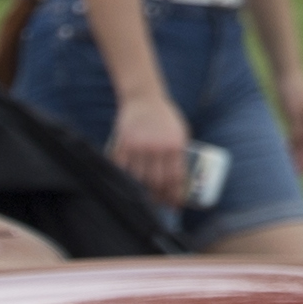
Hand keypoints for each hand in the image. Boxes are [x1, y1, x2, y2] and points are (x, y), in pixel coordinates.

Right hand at [109, 87, 194, 207]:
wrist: (144, 98)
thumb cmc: (165, 117)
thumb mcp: (180, 132)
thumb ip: (179, 153)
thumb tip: (181, 179)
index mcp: (174, 145)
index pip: (176, 177)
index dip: (175, 195)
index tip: (175, 205)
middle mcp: (156, 148)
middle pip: (157, 182)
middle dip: (159, 197)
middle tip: (160, 204)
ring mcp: (138, 147)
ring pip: (139, 178)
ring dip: (143, 192)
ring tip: (146, 198)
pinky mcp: (122, 144)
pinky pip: (122, 169)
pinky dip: (124, 180)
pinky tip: (128, 187)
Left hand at [274, 70, 302, 174]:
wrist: (287, 75)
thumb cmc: (291, 92)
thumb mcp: (293, 112)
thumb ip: (298, 129)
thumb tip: (299, 146)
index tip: (299, 173)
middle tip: (291, 174)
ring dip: (298, 156)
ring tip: (285, 166)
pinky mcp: (300, 119)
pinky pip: (299, 138)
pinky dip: (293, 147)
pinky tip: (282, 152)